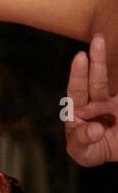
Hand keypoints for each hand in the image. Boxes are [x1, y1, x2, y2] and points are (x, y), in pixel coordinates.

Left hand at [65, 33, 116, 165]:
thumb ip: (83, 142)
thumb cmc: (91, 151)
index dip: (78, 73)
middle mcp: (96, 102)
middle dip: (98, 59)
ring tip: (103, 42)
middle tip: (98, 39)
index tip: (81, 56)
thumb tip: (94, 129)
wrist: (113, 151)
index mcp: (79, 110)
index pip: (77, 91)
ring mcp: (114, 103)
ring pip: (113, 82)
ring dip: (108, 64)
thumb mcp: (83, 153)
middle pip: (97, 80)